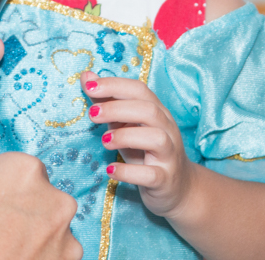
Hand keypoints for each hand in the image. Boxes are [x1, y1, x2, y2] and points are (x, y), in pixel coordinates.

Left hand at [82, 70, 193, 218]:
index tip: (89, 86)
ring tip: (104, 141)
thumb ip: (108, 102)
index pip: (140, 90)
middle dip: (117, 108)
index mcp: (157, 112)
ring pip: (156, 138)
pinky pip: (151, 174)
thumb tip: (86, 76)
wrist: (177, 188)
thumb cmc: (146, 151)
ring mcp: (169, 156)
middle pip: (149, 110)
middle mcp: (167, 130)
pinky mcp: (165, 180)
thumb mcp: (126, 124)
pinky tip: (110, 170)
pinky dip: (128, 172)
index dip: (114, 85)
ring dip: (126, 136)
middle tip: (92, 114)